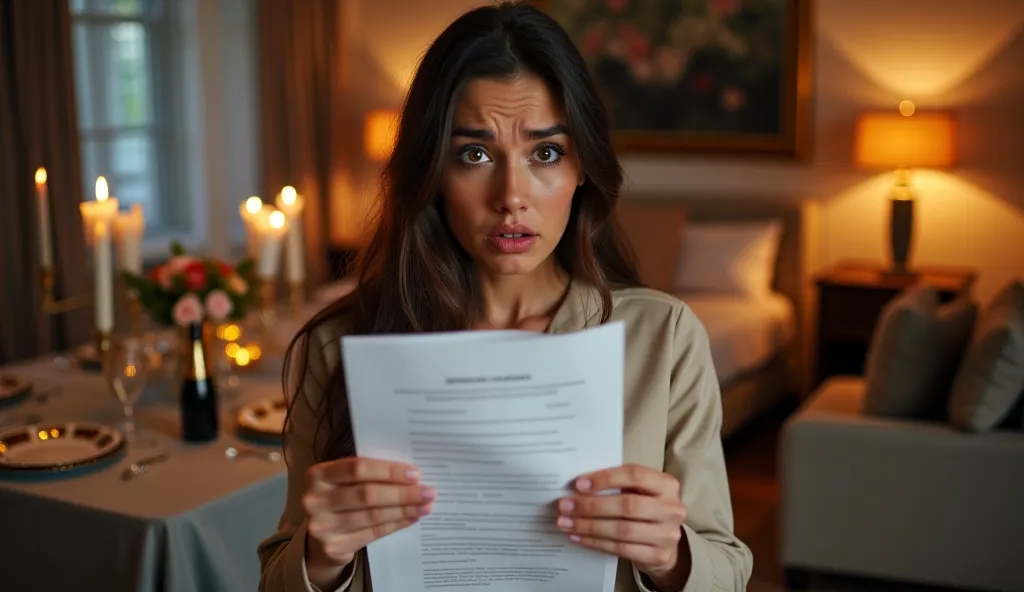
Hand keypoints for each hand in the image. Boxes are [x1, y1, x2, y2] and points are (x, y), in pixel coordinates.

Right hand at [302, 457, 434, 582]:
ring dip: (404, 510)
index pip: (357, 468)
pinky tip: (411, 518)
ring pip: (373, 515)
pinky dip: (396, 524)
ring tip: (425, 506)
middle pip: (367, 494)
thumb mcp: (344, 481)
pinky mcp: (333, 547)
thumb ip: (368, 474)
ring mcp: (322, 526)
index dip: (388, 471)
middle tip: (428, 492)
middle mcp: (315, 500)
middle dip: (402, 493)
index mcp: (318, 475)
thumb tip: (411, 475)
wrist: (319, 536)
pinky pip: (372, 534)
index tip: (415, 474)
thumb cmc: (339, 498)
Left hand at [556, 463, 689, 582]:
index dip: (606, 478)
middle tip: (565, 506)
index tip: (579, 484)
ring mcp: (667, 535)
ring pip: (622, 530)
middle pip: (627, 505)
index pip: (635, 475)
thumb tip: (578, 485)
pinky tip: (578, 537)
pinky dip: (595, 543)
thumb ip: (618, 484)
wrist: (664, 540)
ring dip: (589, 526)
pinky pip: (620, 549)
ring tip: (566, 523)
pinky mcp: (657, 556)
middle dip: (591, 506)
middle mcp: (672, 509)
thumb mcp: (639, 490)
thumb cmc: (644, 507)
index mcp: (667, 484)